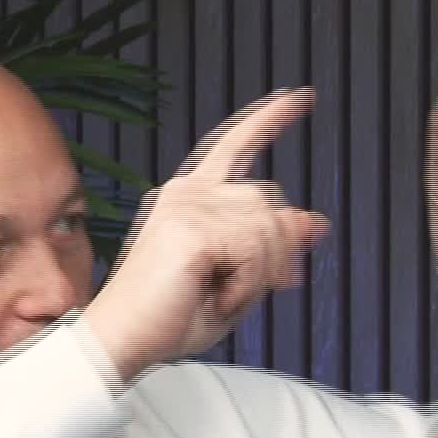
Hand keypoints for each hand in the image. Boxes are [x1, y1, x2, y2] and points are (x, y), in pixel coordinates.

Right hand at [84, 88, 326, 380]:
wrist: (121, 340)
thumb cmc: (169, 317)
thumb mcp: (238, 280)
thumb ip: (274, 247)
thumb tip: (316, 221)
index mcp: (191, 196)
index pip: (236, 145)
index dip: (270, 120)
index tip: (302, 97)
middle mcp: (187, 192)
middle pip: (269, 200)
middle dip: (276, 249)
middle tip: (245, 290)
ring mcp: (187, 205)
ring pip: (269, 227)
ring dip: (260, 272)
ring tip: (221, 294)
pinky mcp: (192, 228)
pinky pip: (256, 251)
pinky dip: (248, 284)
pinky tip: (218, 296)